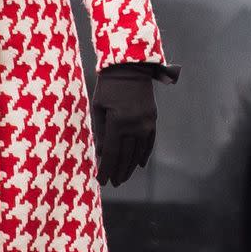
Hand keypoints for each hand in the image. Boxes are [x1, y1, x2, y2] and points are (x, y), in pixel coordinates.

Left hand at [91, 65, 157, 186]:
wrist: (130, 68)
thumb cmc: (108, 87)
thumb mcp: (98, 108)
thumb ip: (99, 132)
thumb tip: (100, 155)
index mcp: (117, 122)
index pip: (111, 153)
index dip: (106, 169)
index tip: (101, 180)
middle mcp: (134, 126)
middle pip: (125, 156)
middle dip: (118, 172)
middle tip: (113, 183)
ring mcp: (146, 124)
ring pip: (138, 153)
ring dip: (130, 167)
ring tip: (123, 178)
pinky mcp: (152, 120)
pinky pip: (149, 142)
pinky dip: (143, 155)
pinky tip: (138, 165)